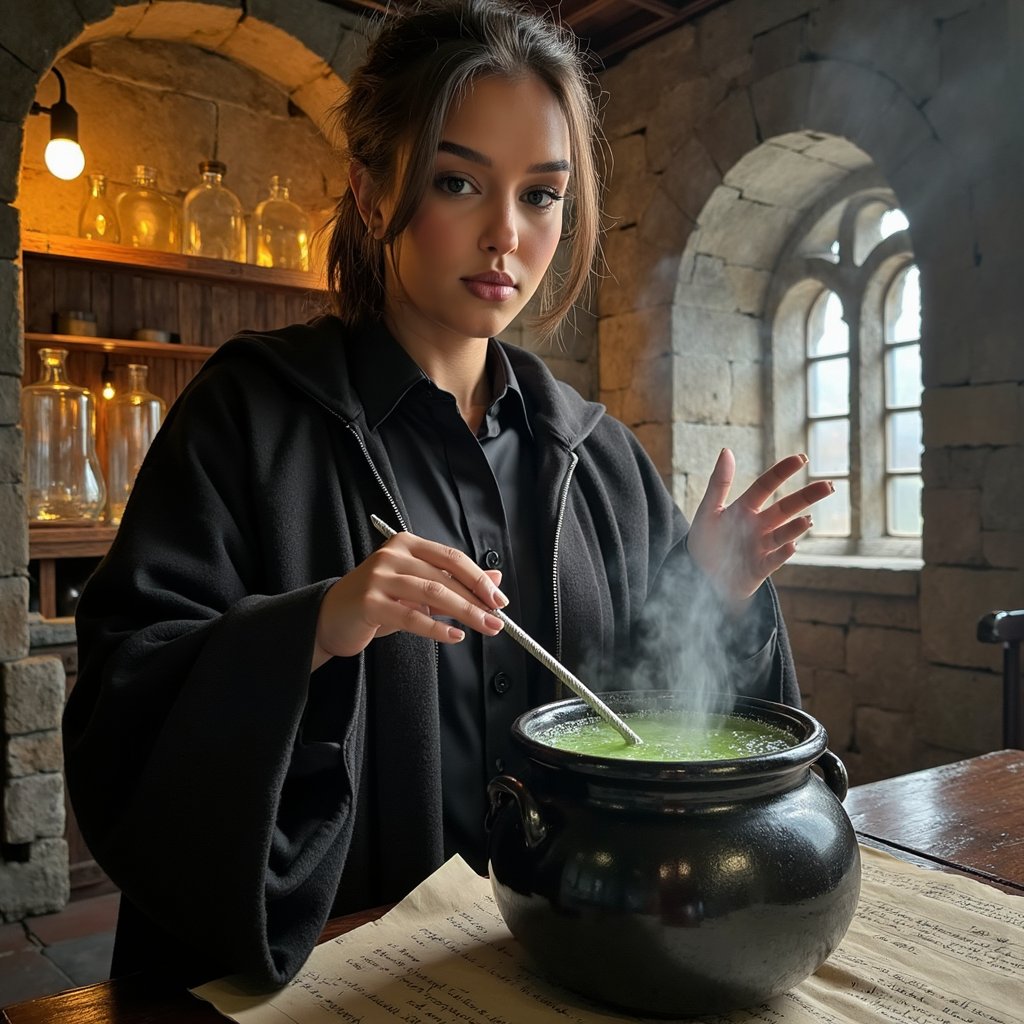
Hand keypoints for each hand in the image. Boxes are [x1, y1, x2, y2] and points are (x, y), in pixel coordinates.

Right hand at [312, 530, 506, 669]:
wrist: (331, 617)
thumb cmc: (377, 602)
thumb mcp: (418, 588)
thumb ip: (453, 582)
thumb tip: (494, 579)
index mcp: (407, 544)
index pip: (452, 557)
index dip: (478, 578)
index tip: (498, 599)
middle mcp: (392, 555)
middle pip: (445, 576)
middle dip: (476, 600)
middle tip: (497, 619)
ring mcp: (379, 577)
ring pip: (432, 593)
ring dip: (464, 613)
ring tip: (483, 627)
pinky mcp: (369, 602)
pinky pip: (411, 616)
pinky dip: (437, 628)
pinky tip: (455, 636)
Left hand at [686, 448, 833, 604]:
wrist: (700, 574)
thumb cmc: (705, 540)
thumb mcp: (708, 510)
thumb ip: (719, 483)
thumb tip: (726, 450)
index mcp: (745, 508)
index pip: (767, 485)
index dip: (783, 472)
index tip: (802, 458)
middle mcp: (758, 526)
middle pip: (786, 508)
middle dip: (807, 497)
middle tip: (828, 486)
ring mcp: (761, 547)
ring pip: (783, 534)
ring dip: (795, 527)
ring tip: (807, 520)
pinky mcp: (759, 569)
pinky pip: (773, 561)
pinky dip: (782, 554)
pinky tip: (791, 546)